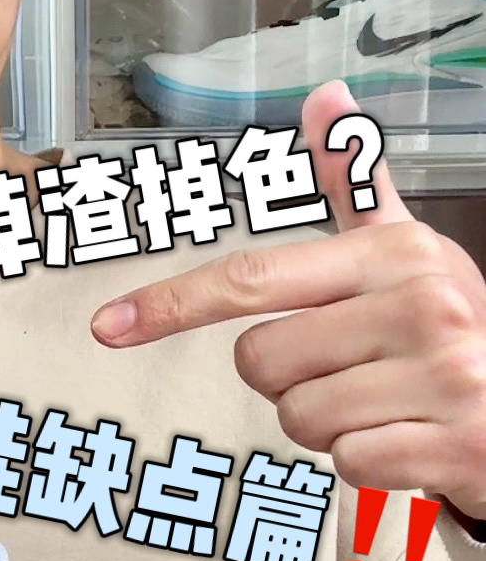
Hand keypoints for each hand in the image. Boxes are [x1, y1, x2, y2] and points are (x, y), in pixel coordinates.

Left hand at [89, 80, 485, 517]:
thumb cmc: (454, 328)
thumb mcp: (408, 252)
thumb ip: (356, 182)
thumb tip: (324, 96)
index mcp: (393, 253)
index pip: (253, 278)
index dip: (172, 303)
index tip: (109, 326)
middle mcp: (421, 305)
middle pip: (262, 361)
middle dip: (290, 380)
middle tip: (355, 370)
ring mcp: (444, 376)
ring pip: (300, 418)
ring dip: (328, 425)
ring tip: (386, 402)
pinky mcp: (457, 444)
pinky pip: (347, 464)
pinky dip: (368, 464)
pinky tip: (410, 440)